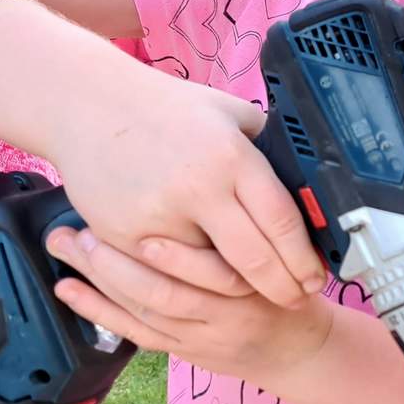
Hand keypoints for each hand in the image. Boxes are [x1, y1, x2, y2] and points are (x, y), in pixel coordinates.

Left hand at [46, 227, 332, 385]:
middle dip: (116, 260)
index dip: (174, 248)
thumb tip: (235, 150)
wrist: (300, 353)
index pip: (216, 264)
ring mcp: (205, 335)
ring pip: (147, 309)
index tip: (136, 212)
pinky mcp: (186, 350)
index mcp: (259, 280)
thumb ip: (260, 218)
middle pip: (166, 289)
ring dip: (101, 278)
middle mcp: (230, 312)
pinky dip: (99, 311)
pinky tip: (69, 289)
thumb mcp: (292, 254)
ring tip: (67, 245)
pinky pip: (137, 332)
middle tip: (80, 230)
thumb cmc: (291, 291)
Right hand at [50, 69, 326, 307]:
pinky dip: (194, 282)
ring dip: (242, 293)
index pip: (282, 222)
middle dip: (282, 287)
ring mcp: (158, 216)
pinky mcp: (124, 236)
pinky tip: (212, 283)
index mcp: (231, 158)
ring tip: (261, 293)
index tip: (316, 276)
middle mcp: (198, 189)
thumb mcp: (229, 112)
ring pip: (212, 277)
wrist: (87, 105)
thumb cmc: (166, 109)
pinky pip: (169, 274)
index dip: (304, 258)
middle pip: (254, 260)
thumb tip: (307, 180)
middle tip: (296, 297)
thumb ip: (267, 145)